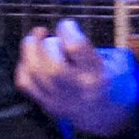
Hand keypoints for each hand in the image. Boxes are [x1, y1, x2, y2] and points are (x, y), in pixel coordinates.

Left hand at [17, 15, 138, 138]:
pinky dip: (23, 65)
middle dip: (46, 44)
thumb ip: (91, 44)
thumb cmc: (106, 79)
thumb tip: (66, 28)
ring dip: (30, 49)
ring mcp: (59, 99)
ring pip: (35, 73)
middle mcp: (77, 88)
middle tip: (50, 36)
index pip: (76, 48)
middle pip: (52, 66)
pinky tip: (31, 57)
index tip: (67, 25)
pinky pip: (25, 82)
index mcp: (97, 74)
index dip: (66, 29)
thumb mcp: (114, 61)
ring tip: (36, 39)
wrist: (101, 114)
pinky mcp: (45, 103)